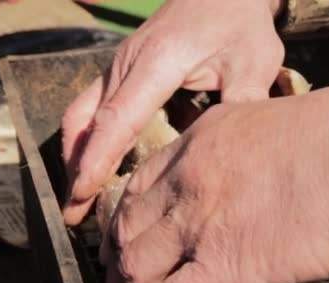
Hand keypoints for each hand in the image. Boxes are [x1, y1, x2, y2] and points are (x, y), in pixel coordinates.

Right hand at [62, 0, 284, 224]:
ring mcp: (119, 66)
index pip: (117, 120)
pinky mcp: (121, 69)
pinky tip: (100, 165)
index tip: (82, 196)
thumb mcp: (254, 61)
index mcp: (156, 64)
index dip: (97, 162)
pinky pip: (92, 106)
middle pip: (86, 121)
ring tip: (81, 197)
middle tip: (75, 213)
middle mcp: (126, 65)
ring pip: (81, 114)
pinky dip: (89, 138)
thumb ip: (241, 105)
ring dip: (77, 155)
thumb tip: (233, 154)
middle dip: (76, 169)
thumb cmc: (238, 23)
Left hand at [103, 74, 328, 282]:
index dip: (126, 220)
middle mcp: (189, 178)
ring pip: (137, 265)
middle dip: (120, 260)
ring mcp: (200, 221)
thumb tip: (236, 192)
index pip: (140, 185)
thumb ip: (238, 154)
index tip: (127, 240)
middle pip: (129, 227)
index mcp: (200, 140)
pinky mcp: (226, 265)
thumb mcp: (269, 123)